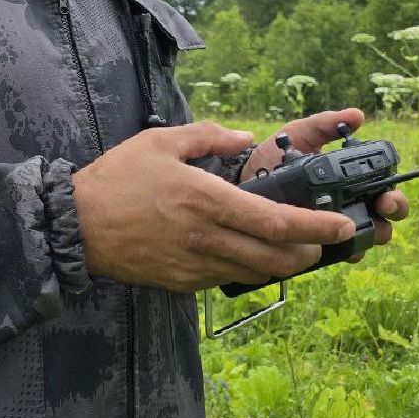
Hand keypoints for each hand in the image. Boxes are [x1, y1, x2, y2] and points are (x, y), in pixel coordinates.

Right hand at [72, 122, 360, 291]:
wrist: (77, 225)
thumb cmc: (118, 178)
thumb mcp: (161, 141)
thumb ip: (209, 135)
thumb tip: (246, 137)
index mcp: (207, 200)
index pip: (277, 222)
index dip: (317, 227)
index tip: (341, 225)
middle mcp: (207, 238)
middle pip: (277, 257)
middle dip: (311, 252)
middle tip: (325, 241)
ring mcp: (195, 265)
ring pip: (256, 273)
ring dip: (281, 264)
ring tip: (292, 248)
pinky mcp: (181, 282)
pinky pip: (226, 279)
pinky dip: (247, 269)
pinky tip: (248, 254)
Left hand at [239, 108, 409, 249]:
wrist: (242, 179)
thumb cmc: (275, 155)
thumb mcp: (301, 134)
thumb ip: (325, 124)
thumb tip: (358, 115)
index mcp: (351, 179)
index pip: (385, 189)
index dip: (393, 194)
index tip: (387, 195)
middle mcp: (349, 204)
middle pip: (384, 217)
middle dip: (390, 214)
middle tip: (382, 208)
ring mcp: (333, 225)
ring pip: (366, 237)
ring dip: (370, 235)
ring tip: (359, 231)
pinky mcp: (314, 243)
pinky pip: (336, 253)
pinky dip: (340, 251)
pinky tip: (333, 247)